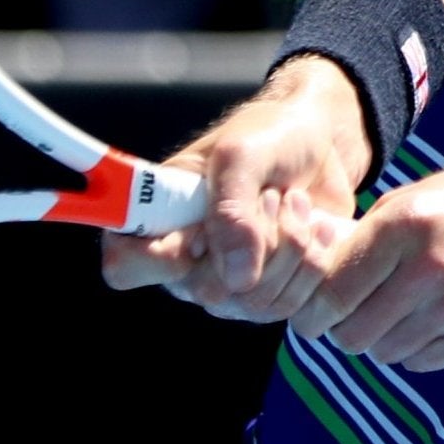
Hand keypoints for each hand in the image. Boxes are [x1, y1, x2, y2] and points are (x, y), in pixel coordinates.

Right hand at [100, 55, 367, 320]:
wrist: (318, 144)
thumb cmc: (267, 136)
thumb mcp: (242, 152)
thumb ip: (231, 207)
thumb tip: (237, 278)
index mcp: (158, 217)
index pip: (124, 264)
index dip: (155, 260)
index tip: (197, 233)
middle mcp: (186, 261)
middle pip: (207, 291)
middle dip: (257, 238)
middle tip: (270, 195)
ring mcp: (226, 285)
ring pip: (254, 302)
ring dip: (291, 245)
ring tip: (295, 201)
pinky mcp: (269, 295)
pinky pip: (288, 307)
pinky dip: (311, 262)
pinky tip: (315, 227)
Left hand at [288, 155, 443, 370]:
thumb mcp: (422, 196)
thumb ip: (367, 233)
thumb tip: (310, 258)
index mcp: (406, 223)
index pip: (331, 289)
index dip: (312, 308)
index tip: (311, 311)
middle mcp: (429, 269)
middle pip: (352, 333)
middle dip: (345, 328)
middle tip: (353, 315)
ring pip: (385, 352)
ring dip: (381, 338)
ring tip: (398, 311)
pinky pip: (423, 361)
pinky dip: (416, 348)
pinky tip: (431, 320)